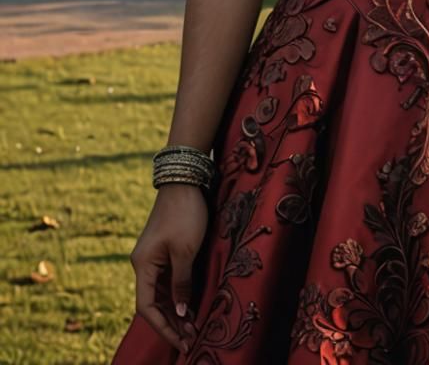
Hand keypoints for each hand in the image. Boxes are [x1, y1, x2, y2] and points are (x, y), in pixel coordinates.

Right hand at [129, 183, 208, 354]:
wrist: (185, 181)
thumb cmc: (185, 214)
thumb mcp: (186, 251)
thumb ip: (181, 283)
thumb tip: (178, 313)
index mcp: (142, 265)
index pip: (147, 307)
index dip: (163, 327)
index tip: (181, 342)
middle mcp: (143, 264)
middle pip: (153, 303)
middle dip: (171, 323)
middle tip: (190, 340)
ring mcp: (153, 258)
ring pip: (161, 293)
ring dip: (175, 311)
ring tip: (193, 328)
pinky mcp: (164, 251)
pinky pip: (167, 281)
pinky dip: (177, 295)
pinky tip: (189, 307)